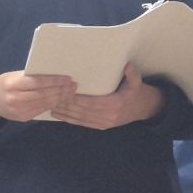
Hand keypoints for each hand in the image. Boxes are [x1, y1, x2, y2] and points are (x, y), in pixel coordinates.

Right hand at [0, 71, 76, 121]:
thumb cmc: (5, 83)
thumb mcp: (14, 76)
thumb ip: (30, 76)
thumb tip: (53, 73)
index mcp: (13, 85)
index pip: (37, 83)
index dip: (54, 81)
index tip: (67, 78)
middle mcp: (15, 99)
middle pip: (43, 95)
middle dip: (60, 90)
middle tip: (73, 86)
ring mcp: (19, 111)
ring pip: (44, 104)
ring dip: (60, 98)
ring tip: (70, 92)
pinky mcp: (22, 118)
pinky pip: (41, 110)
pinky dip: (52, 105)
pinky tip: (61, 100)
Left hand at [49, 63, 164, 129]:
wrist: (143, 108)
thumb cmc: (136, 92)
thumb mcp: (137, 81)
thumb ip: (132, 74)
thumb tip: (128, 65)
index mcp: (115, 104)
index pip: (93, 102)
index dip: (78, 98)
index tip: (65, 92)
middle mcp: (109, 116)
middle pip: (83, 110)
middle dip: (67, 105)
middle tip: (52, 97)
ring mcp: (104, 123)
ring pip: (80, 118)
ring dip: (65, 113)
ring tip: (50, 105)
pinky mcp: (101, 126)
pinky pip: (82, 123)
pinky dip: (69, 120)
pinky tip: (58, 115)